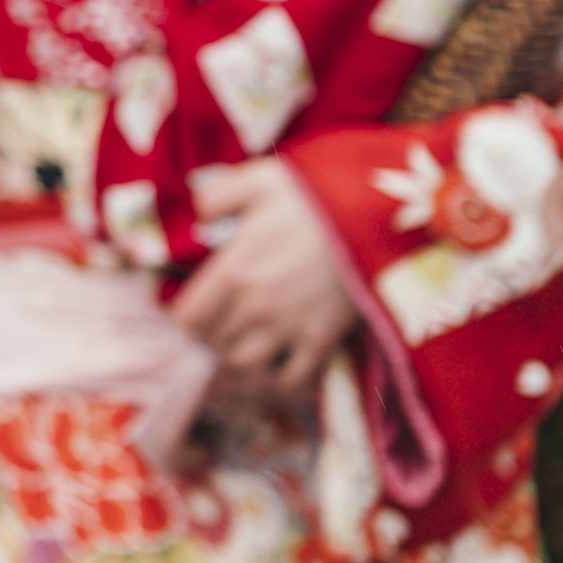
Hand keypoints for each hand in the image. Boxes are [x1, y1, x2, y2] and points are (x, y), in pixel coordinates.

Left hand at [172, 160, 358, 403]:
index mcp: (232, 271)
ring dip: (238, 363)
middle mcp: (254, 307)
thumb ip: (218, 196)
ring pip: (244, 367)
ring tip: (241, 349)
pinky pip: (290, 380)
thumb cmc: (316, 197)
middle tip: (217, 330)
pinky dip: (277, 381)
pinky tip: (275, 368)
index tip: (194, 311)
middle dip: (210, 339)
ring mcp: (288, 328)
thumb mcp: (258, 181)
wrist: (377, 220)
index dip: (185, 320)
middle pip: (213, 344)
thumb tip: (199, 211)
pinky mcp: (322, 341)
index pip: (187, 318)